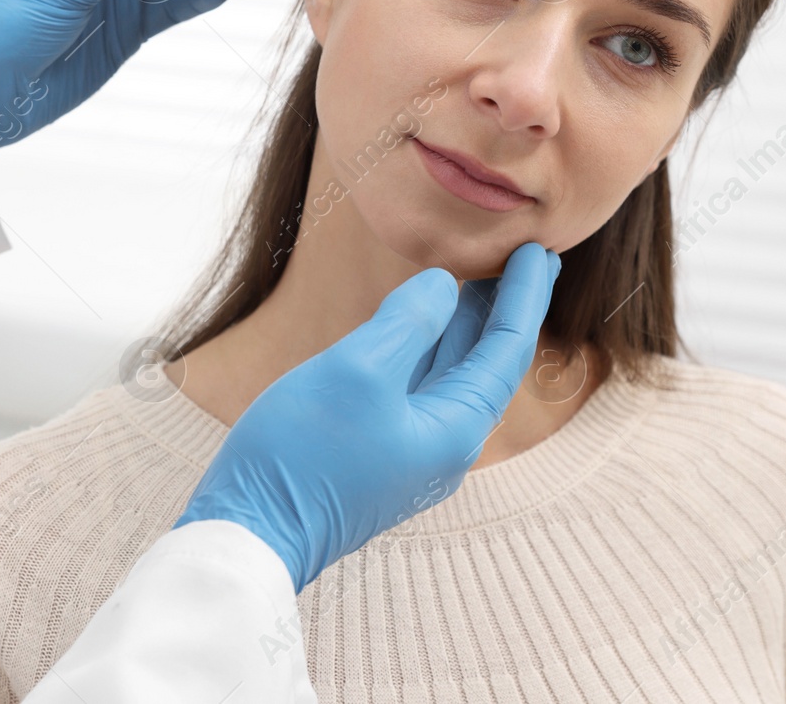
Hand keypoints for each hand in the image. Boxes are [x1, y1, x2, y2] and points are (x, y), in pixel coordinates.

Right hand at [174, 241, 561, 592]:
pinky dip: (429, 346)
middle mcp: (444, 443)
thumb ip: (408, 322)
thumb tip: (443, 286)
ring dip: (467, 325)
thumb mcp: (358, 371)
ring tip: (480, 279)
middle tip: (526, 259)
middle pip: (487, 364)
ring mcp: (411, 451)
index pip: (507, 350)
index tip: (537, 250)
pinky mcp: (379, 451)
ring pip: (452, 375)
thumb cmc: (302, 454)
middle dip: (505, 309)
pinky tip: (420, 324)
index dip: (524, 296)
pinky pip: (420, 387)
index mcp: (455, 429)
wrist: (249, 535)